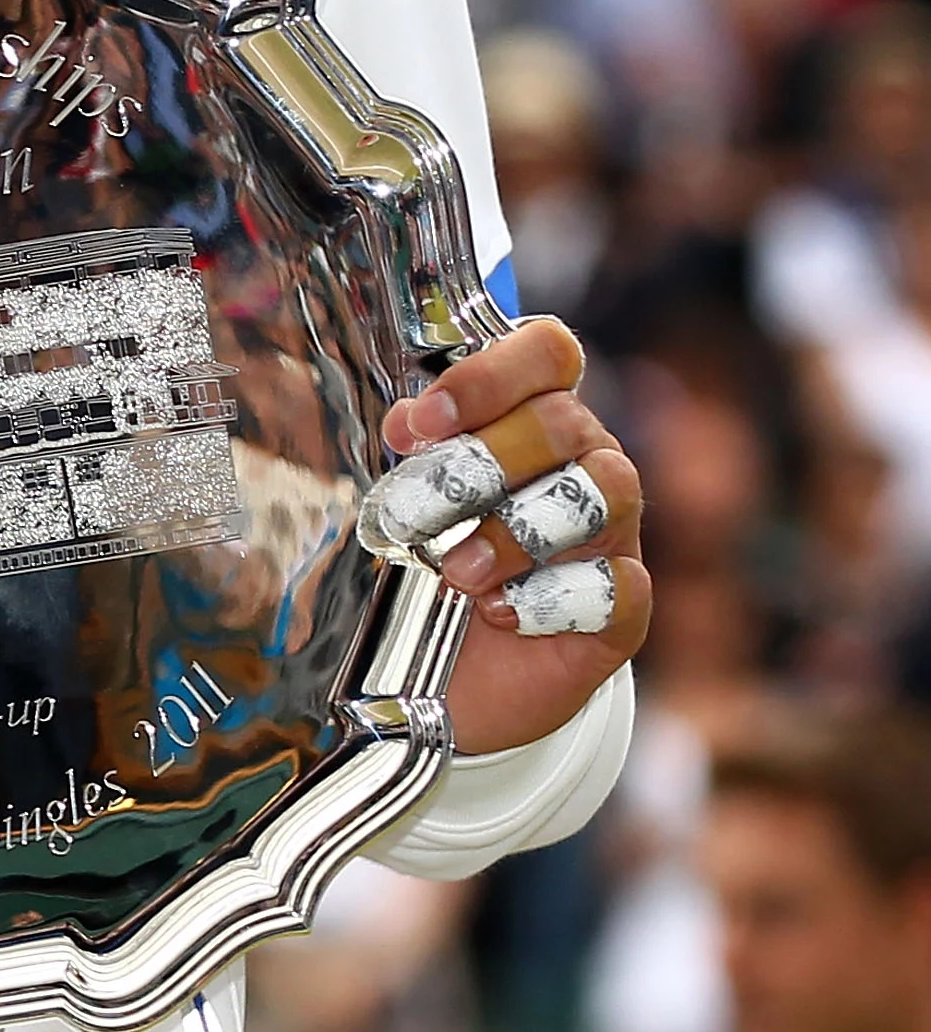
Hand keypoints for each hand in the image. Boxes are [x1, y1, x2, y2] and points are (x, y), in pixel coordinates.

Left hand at [381, 315, 651, 756]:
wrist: (450, 678)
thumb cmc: (431, 567)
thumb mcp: (413, 500)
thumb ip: (418, 452)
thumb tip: (406, 421)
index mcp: (535, 418)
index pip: (549, 352)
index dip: (492, 373)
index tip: (423, 421)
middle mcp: (588, 463)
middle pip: (562, 422)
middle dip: (475, 467)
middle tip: (409, 517)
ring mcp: (616, 534)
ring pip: (597, 495)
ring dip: (511, 534)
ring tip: (455, 573)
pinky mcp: (625, 608)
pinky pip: (616, 586)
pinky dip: (547, 601)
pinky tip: (500, 616)